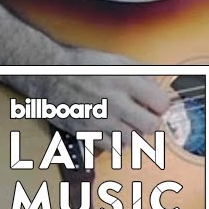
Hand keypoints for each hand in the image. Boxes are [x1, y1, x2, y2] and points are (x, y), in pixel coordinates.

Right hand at [6, 47, 169, 151]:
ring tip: (126, 121)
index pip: (161, 104)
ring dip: (133, 132)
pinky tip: (112, 129)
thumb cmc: (82, 65)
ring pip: (132, 139)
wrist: (47, 73)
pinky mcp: (85, 132)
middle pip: (150, 126)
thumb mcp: (117, 61)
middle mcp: (114, 103)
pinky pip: (111, 147)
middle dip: (151, 121)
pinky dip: (115, 141)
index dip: (161, 105)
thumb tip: (158, 89)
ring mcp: (99, 120)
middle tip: (145, 115)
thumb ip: (142, 75)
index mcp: (125, 82)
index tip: (156, 104)